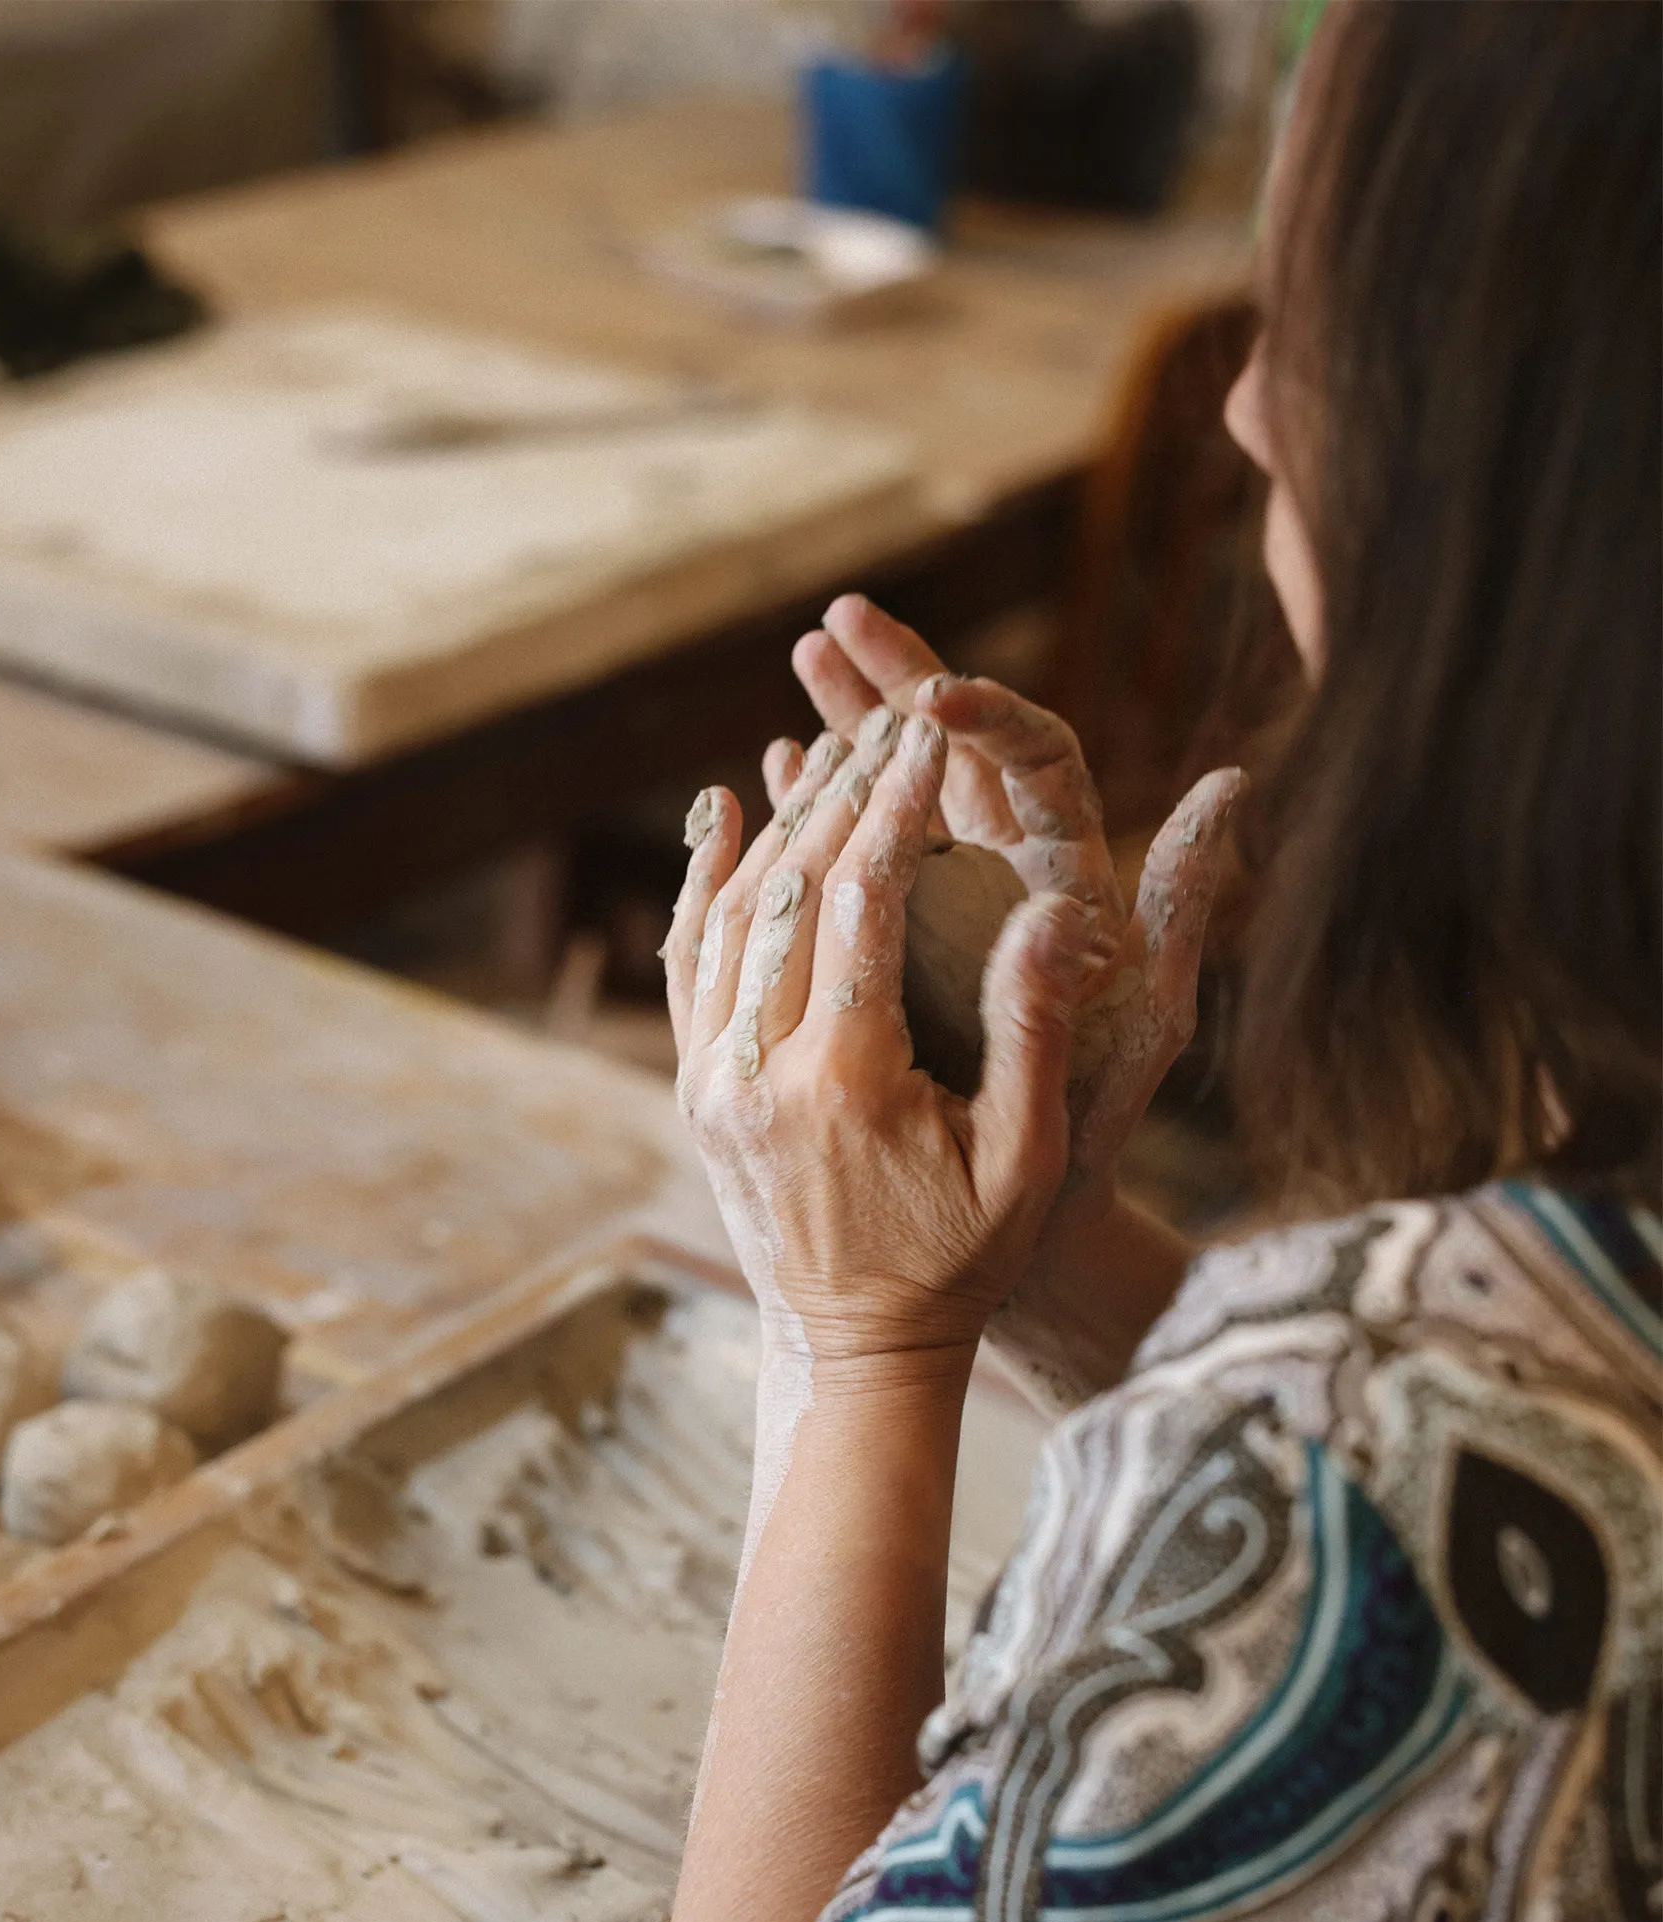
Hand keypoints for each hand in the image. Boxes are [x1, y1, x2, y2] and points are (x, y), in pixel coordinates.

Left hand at [664, 711, 1104, 1370]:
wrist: (857, 1349)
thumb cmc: (963, 1257)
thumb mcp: (1025, 1157)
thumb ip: (1033, 1031)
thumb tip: (1058, 910)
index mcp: (845, 1083)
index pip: (863, 901)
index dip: (898, 803)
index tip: (928, 728)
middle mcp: (757, 1075)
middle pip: (788, 890)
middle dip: (843, 790)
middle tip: (889, 715)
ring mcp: (710, 1085)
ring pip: (728, 916)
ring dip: (779, 824)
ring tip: (832, 746)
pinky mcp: (693, 1092)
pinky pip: (686, 965)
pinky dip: (700, 882)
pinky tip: (720, 810)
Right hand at [772, 592, 1244, 1201]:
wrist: (1036, 1212)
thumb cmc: (1097, 1130)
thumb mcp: (1147, 1019)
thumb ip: (1181, 908)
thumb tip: (1230, 781)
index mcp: (1070, 877)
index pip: (1034, 759)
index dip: (986, 717)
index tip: (927, 701)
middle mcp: (1015, 875)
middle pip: (959, 751)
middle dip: (901, 681)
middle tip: (840, 622)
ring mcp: (955, 904)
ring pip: (904, 790)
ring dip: (854, 723)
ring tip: (802, 662)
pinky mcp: (903, 943)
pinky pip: (861, 854)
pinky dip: (826, 808)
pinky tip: (777, 767)